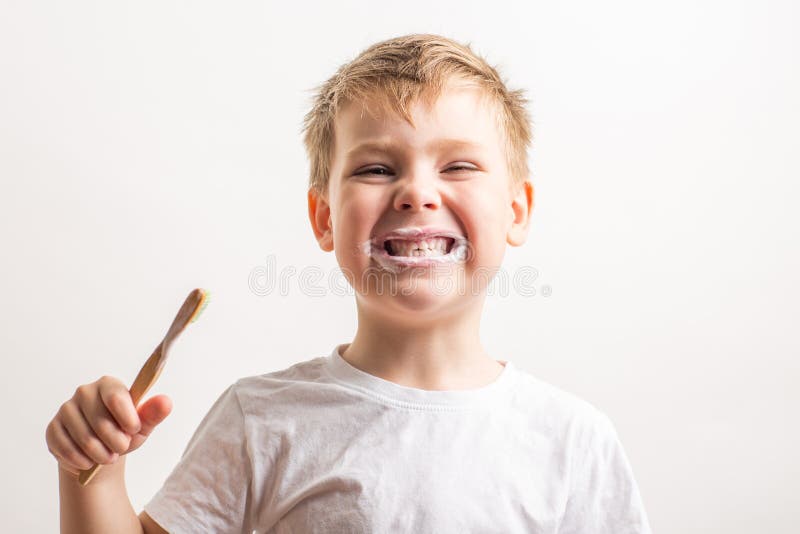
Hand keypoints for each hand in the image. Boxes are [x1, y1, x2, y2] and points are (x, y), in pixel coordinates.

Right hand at [45, 376, 171, 475]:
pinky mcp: (53, 428)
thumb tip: (166, 402)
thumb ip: (153, 413)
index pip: (116, 397)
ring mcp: (66, 409)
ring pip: (84, 438)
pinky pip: (66, 449)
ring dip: (100, 454)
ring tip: (108, 457)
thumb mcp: (142, 426)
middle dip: (116, 442)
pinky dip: (82, 461)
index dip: (127, 418)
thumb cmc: (124, 433)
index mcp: (109, 384)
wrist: (100, 452)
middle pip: (100, 421)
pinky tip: (89, 462)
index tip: (134, 430)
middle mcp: (84, 392)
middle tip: (121, 449)